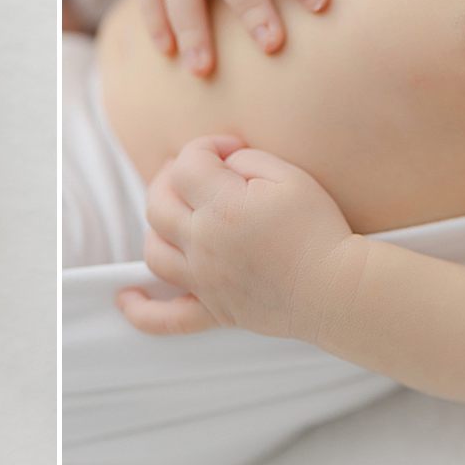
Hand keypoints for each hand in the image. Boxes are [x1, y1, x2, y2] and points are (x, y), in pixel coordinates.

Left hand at [117, 135, 354, 340]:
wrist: (339, 290)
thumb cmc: (319, 230)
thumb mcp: (290, 177)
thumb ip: (247, 160)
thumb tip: (221, 161)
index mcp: (222, 207)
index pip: (187, 164)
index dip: (206, 146)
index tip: (231, 148)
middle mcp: (203, 244)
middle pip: (158, 203)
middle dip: (171, 177)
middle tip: (198, 171)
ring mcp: (204, 281)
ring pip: (153, 250)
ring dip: (157, 226)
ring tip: (176, 214)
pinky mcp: (214, 311)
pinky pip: (167, 318)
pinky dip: (141, 310)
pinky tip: (125, 298)